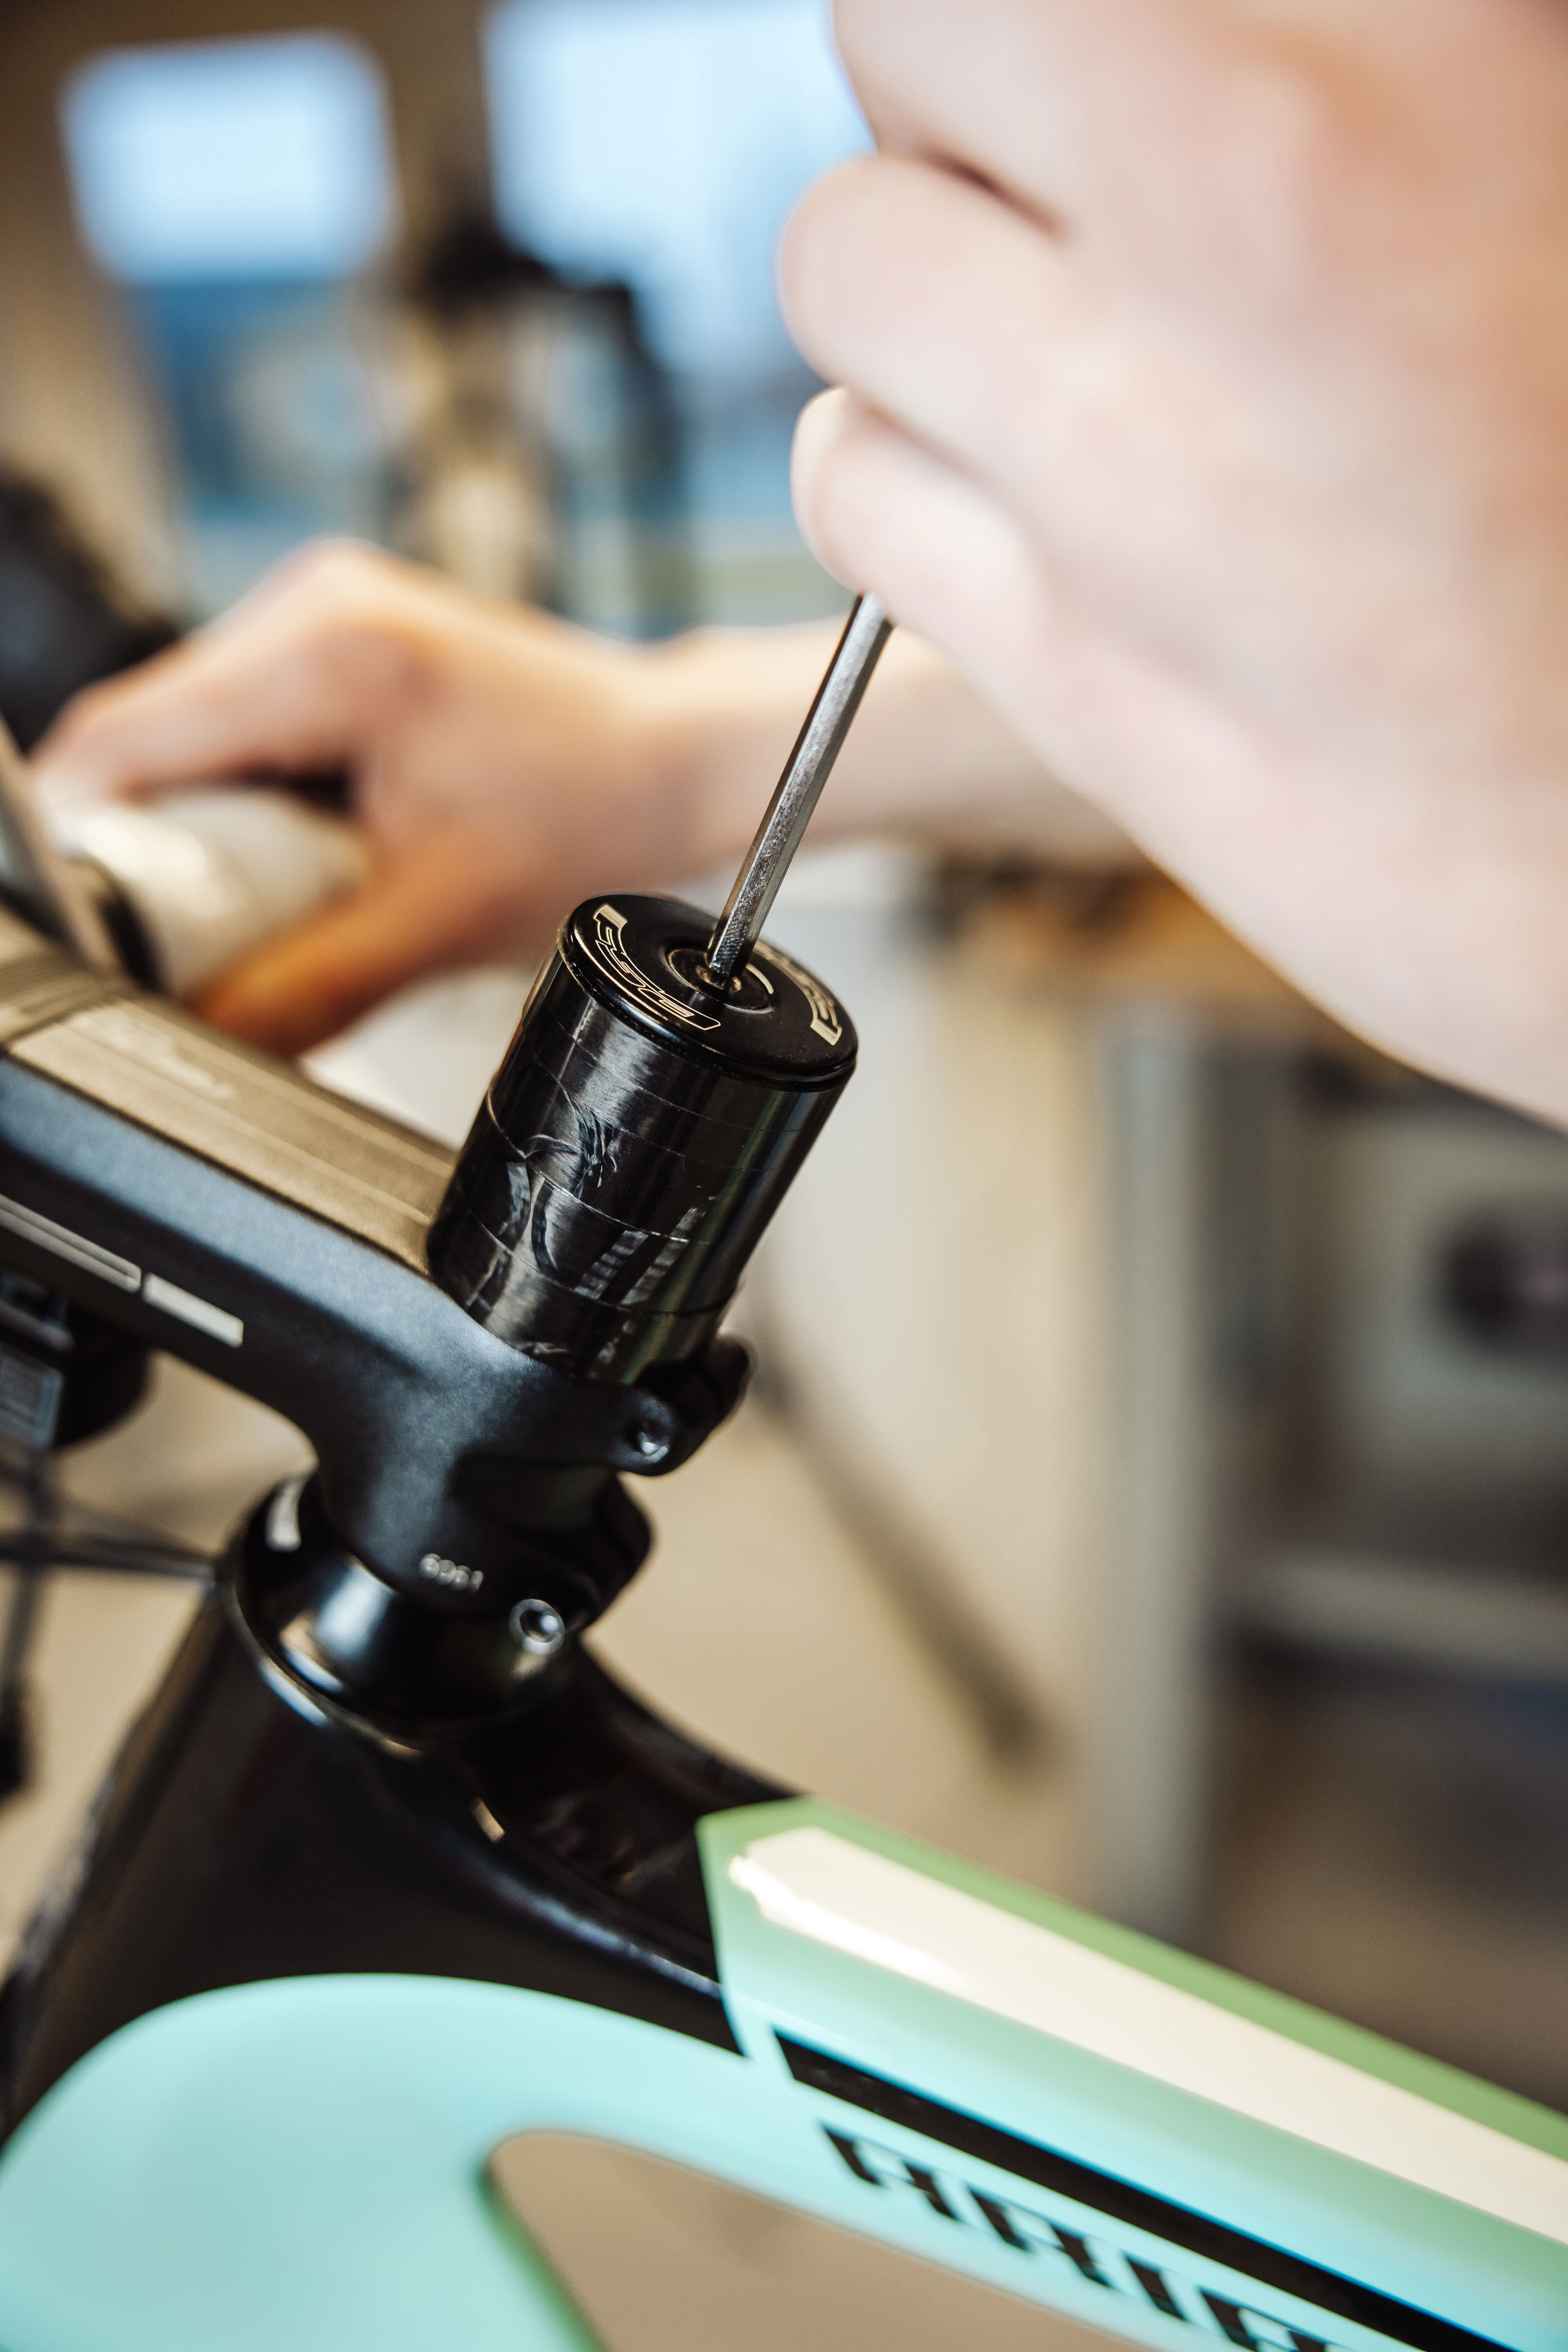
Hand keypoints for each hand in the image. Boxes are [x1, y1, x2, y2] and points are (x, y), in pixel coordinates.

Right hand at [33, 542, 721, 1053]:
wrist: (670, 763)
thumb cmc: (591, 816)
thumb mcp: (435, 923)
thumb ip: (303, 988)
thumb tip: (203, 1040)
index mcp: (330, 654)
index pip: (126, 739)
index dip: (94, 839)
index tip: (111, 918)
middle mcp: (313, 605)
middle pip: (147, 735)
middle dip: (161, 837)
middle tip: (223, 917)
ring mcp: (321, 612)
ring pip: (188, 731)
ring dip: (212, 815)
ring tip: (291, 873)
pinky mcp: (335, 637)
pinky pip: (241, 722)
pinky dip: (254, 790)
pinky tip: (311, 834)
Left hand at [785, 0, 1567, 1124]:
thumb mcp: (1525, 156)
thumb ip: (1347, 71)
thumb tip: (1176, 54)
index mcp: (1385, 60)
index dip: (1022, 26)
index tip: (1080, 85)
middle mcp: (1244, 221)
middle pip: (902, 39)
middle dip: (964, 119)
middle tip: (1077, 211)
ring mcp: (1129, 459)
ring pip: (842, 269)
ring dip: (922, 311)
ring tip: (1067, 379)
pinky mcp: (1062, 657)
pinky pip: (845, 486)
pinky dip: (909, 490)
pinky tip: (1040, 521)